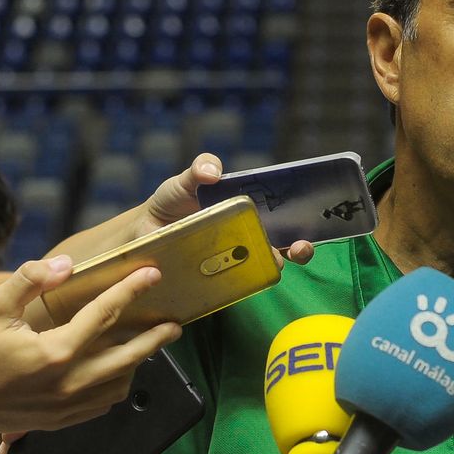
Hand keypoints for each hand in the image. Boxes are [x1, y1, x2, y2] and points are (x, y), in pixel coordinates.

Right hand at [0, 255, 182, 435]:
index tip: (152, 274)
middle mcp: (68, 383)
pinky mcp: (60, 422)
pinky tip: (117, 373)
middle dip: (155, 338)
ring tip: (147, 346)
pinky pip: (102, 405)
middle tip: (174, 324)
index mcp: (56, 352)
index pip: (105, 314)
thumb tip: (66, 267)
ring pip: (119, 385)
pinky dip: (116, 386)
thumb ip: (31, 281)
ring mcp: (66, 407)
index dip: (131, 290)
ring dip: (136, 365)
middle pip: (127, 357)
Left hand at [137, 153, 314, 267]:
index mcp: (248, 212)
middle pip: (284, 246)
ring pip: (265, 267)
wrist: (144, 231)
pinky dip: (244, 283)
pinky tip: (242, 279)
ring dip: (276, 265)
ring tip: (276, 264)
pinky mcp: (218, 280)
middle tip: (301, 248)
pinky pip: (237, 285)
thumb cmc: (171, 203)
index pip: (284, 217)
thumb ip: (199, 168)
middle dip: (300, 248)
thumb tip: (213, 171)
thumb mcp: (185, 181)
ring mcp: (235, 261)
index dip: (302, 221)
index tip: (310, 221)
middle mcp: (248, 237)